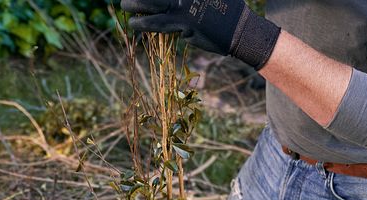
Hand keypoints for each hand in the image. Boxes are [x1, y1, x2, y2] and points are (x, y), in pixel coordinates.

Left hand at [120, 0, 280, 69]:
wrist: (241, 30)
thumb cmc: (228, 9)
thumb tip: (174, 1)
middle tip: (126, 0)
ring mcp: (185, 10)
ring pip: (154, 8)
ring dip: (137, 9)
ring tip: (126, 11)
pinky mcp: (186, 27)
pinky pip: (163, 26)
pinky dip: (148, 24)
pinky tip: (137, 25)